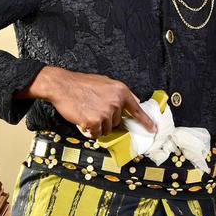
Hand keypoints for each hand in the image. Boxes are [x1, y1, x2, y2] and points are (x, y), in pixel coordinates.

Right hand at [17, 67, 155, 136]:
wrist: (62, 85)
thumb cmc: (81, 84)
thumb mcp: (105, 82)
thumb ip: (118, 93)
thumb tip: (132, 101)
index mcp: (120, 91)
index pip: (136, 109)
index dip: (145, 121)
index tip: (153, 130)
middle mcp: (116, 101)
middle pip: (118, 121)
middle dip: (107, 119)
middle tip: (94, 109)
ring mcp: (106, 112)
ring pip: (107, 128)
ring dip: (98, 125)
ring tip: (88, 112)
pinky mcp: (95, 121)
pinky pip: (97, 133)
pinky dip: (90, 130)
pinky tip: (84, 120)